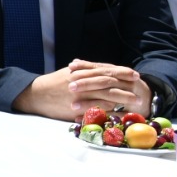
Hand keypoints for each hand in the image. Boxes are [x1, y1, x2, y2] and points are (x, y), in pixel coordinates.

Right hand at [16, 59, 149, 121]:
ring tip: (136, 100)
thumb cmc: (51, 84)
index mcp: (82, 72)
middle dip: (126, 83)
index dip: (121, 71)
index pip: (106, 70)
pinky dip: (109, 109)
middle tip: (140, 86)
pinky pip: (96, 108)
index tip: (134, 73)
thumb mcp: (67, 73)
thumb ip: (81, 70)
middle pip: (109, 81)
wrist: (35, 95)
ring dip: (122, 97)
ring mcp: (80, 95)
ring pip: (106, 94)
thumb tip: (90, 66)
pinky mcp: (77, 107)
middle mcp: (83, 82)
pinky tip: (119, 110)